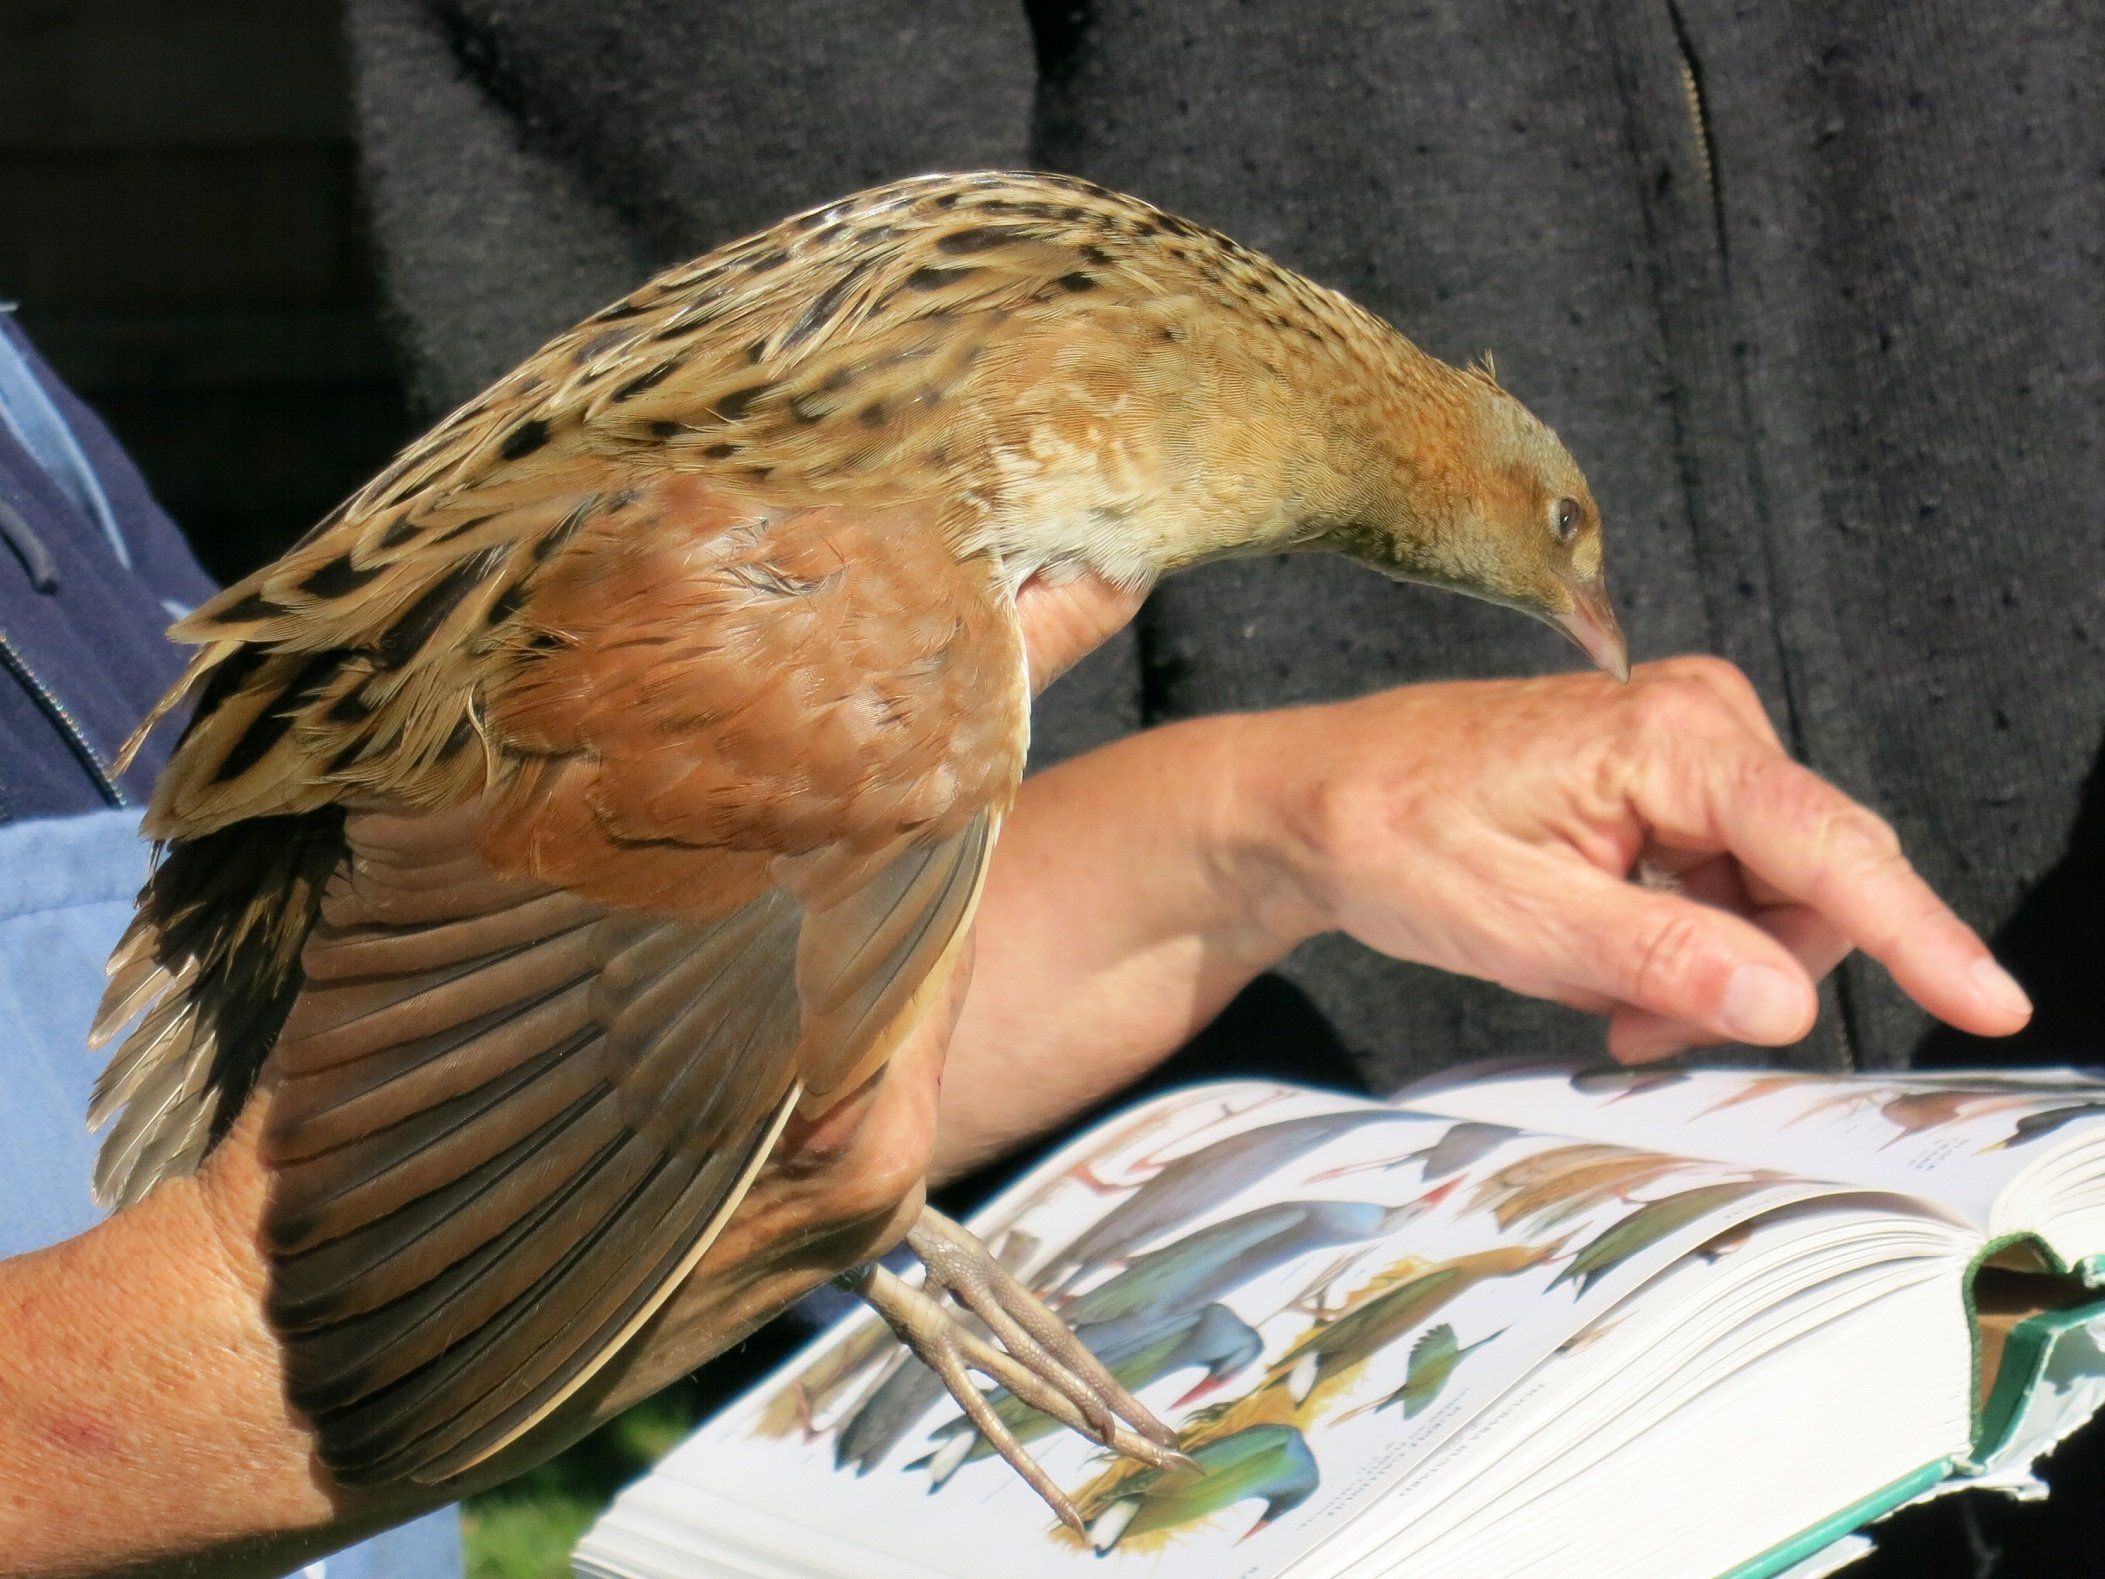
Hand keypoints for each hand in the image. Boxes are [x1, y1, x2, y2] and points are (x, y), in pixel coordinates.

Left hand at [1232, 657, 2032, 1060]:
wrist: (1313, 799)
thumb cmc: (1392, 834)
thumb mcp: (1518, 922)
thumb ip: (1660, 959)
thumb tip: (1786, 999)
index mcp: (1668, 737)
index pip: (1827, 847)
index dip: (1916, 935)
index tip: (1990, 1002)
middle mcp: (1696, 720)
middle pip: (1808, 882)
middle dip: (1744, 974)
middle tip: (1637, 1028)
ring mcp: (1683, 743)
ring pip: (1767, 895)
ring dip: (1704, 968)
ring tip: (1600, 995)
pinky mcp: (1665, 775)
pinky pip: (1724, 880)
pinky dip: (1679, 941)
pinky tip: (1602, 959)